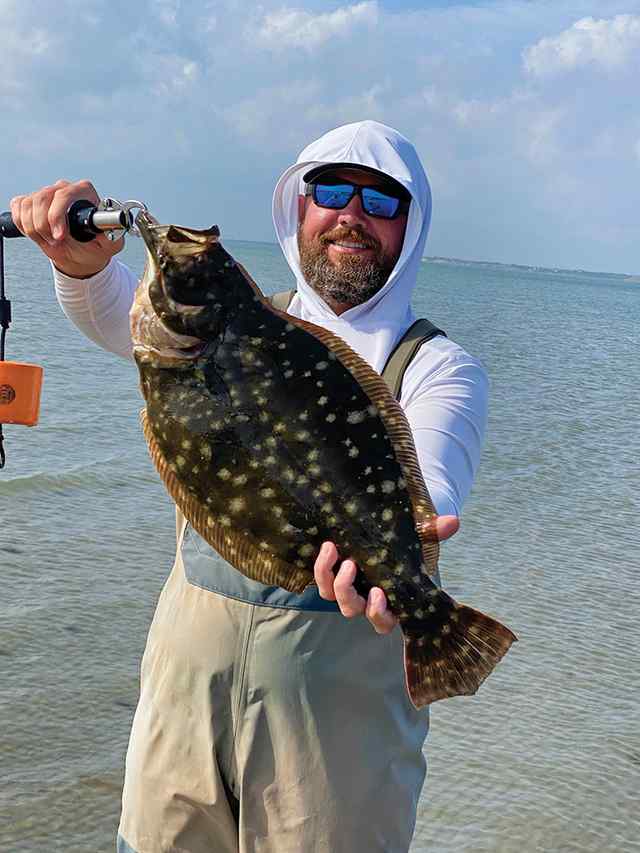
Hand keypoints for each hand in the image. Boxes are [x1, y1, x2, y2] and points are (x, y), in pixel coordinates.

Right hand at [10, 179, 123, 277]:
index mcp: (84, 192)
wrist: (80, 256)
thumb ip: (113, 236)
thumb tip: (110, 228)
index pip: (65, 195)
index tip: (60, 236)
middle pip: (42, 198)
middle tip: (56, 242)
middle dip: (45, 226)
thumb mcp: (110, 245)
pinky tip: (38, 233)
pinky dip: (23, 224)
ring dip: (35, 229)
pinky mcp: (30, 200)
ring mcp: (46, 193)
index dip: (57, 216)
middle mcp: (64, 188)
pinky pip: (18, 207)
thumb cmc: (95, 247)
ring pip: (28, 204)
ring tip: (50, 240)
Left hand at [313, 515, 459, 633]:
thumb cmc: (402, 543)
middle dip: (347, 591)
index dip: (378, 613)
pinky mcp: (330, 574)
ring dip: (331, 578)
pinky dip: (321, 566)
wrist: (379, 529)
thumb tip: (453, 521)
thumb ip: (432, 532)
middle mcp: (364, 599)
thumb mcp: (417, 537)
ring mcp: (345, 588)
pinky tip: (327, 546)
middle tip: (351, 565)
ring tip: (335, 551)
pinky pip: (321, 579)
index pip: (383, 621)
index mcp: (388, 600)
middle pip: (351, 610)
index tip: (379, 593)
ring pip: (331, 596)